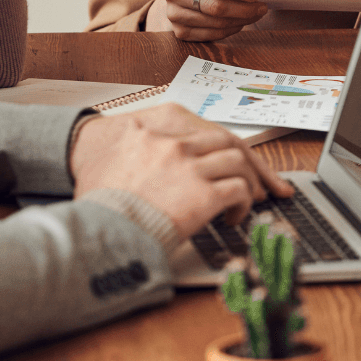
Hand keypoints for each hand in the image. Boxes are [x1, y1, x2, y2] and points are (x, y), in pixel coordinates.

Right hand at [71, 104, 292, 235]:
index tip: (236, 159)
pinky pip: (239, 191)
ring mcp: (191, 167)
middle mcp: (175, 143)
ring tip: (246, 201)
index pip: (204, 130)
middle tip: (263, 182)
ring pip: (239, 163)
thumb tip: (158, 167)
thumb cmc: (100, 204)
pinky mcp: (203, 193)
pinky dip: (243, 204)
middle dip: (250, 163)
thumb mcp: (110, 163)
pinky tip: (232, 217)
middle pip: (229, 142)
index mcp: (155, 129)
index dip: (225, 146)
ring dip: (248, 183)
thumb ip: (140, 153)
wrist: (96, 231)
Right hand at [148, 0, 266, 41]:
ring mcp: (174, 14)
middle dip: (243, 9)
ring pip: (214, 22)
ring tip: (255, 15)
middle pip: (214, 6)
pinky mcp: (179, 31)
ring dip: (240, 21)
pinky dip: (230, 30)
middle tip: (262, 8)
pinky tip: (241, 23)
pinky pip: (210, 35)